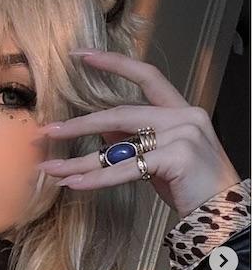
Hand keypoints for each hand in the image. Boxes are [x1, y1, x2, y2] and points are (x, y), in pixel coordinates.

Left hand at [36, 50, 240, 217]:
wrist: (221, 214)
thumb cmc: (190, 185)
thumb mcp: (161, 156)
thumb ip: (135, 139)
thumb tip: (102, 132)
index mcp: (181, 110)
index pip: (146, 76)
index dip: (113, 63)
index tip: (81, 54)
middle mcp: (183, 116)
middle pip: (120, 114)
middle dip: (80, 125)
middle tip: (48, 131)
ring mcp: (182, 135)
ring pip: (117, 146)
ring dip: (78, 159)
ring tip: (50, 168)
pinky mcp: (177, 157)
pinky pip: (126, 170)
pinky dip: (96, 179)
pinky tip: (73, 184)